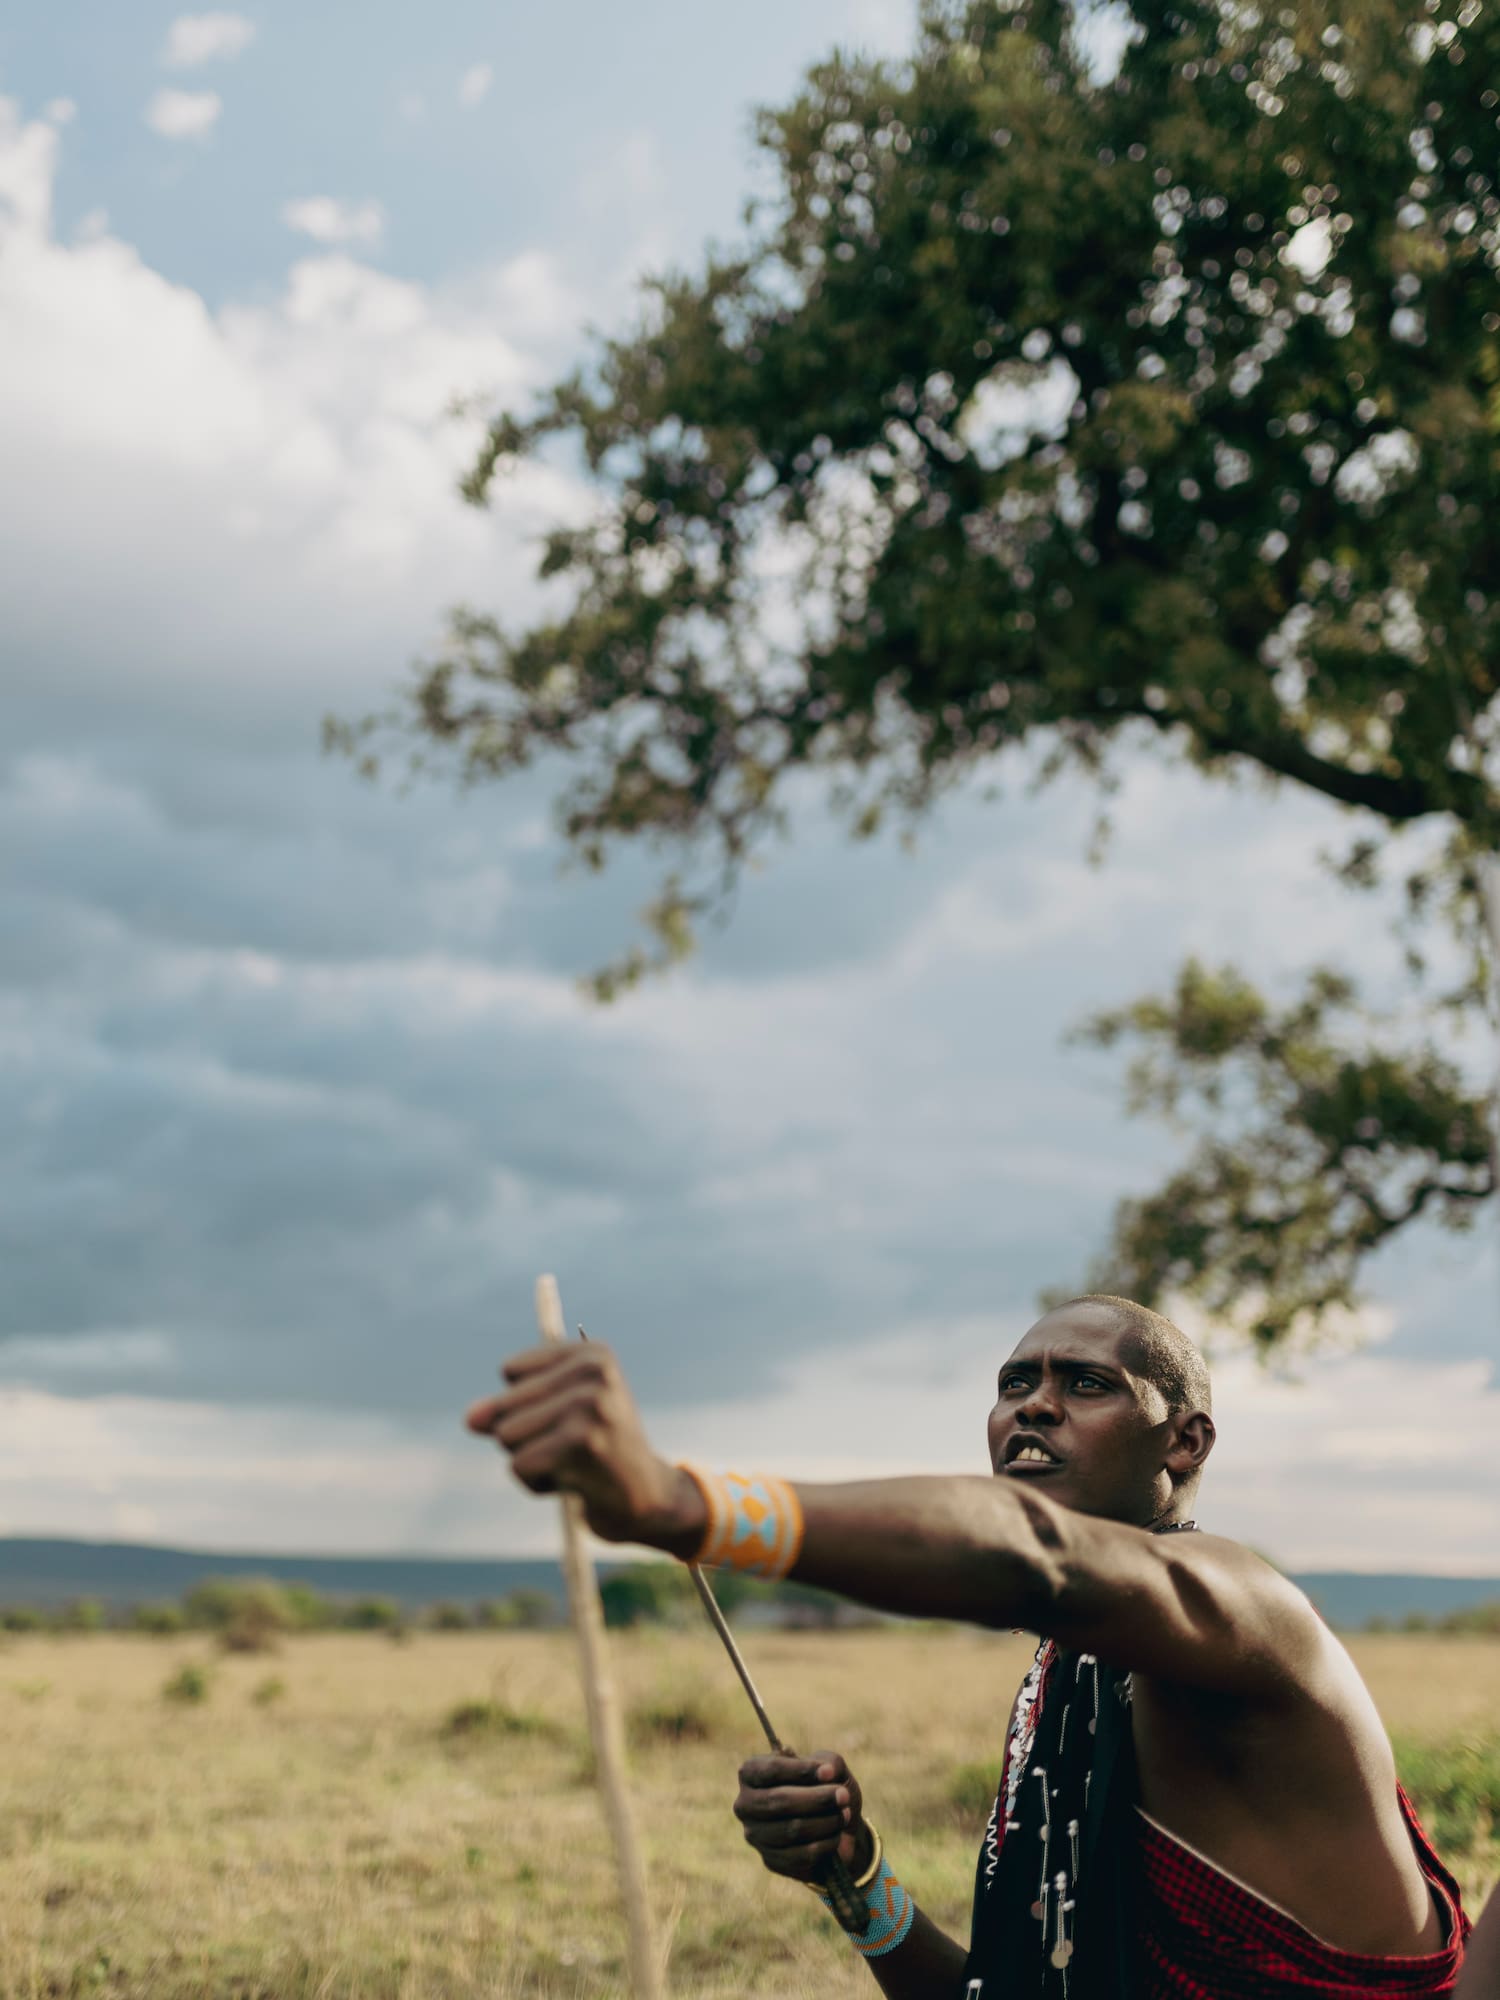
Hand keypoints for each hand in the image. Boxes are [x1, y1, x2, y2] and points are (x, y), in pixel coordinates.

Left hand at [465, 1343, 702, 1551]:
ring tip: (570, 1462)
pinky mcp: (583, 1443)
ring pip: (506, 1435)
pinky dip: (537, 1484)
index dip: (527, 1404)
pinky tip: (574, 1482)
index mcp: (592, 1353)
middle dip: (524, 1436)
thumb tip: (471, 1418)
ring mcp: (591, 1405)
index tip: (570, 1417)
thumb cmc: (595, 1449)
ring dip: (529, 1460)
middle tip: (571, 1446)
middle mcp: (594, 1371)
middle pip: (504, 1405)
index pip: (510, 1371)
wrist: (648, 1498)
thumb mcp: (555, 1413)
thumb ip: (505, 1407)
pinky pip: (518, 1465)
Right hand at [733, 1752, 869, 1882]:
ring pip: (791, 1830)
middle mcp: (745, 1804)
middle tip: (844, 1796)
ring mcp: (755, 1835)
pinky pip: (800, 1855)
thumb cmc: (826, 1788)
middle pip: (779, 1801)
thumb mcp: (830, 1767)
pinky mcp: (770, 1860)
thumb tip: (828, 1771)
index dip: (801, 1771)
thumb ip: (829, 1762)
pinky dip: (825, 1844)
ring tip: (844, 1814)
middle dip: (817, 1799)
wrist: (833, 1827)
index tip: (829, 1772)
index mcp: (751, 1773)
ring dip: (826, 1822)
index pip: (771, 1770)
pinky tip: (837, 1835)